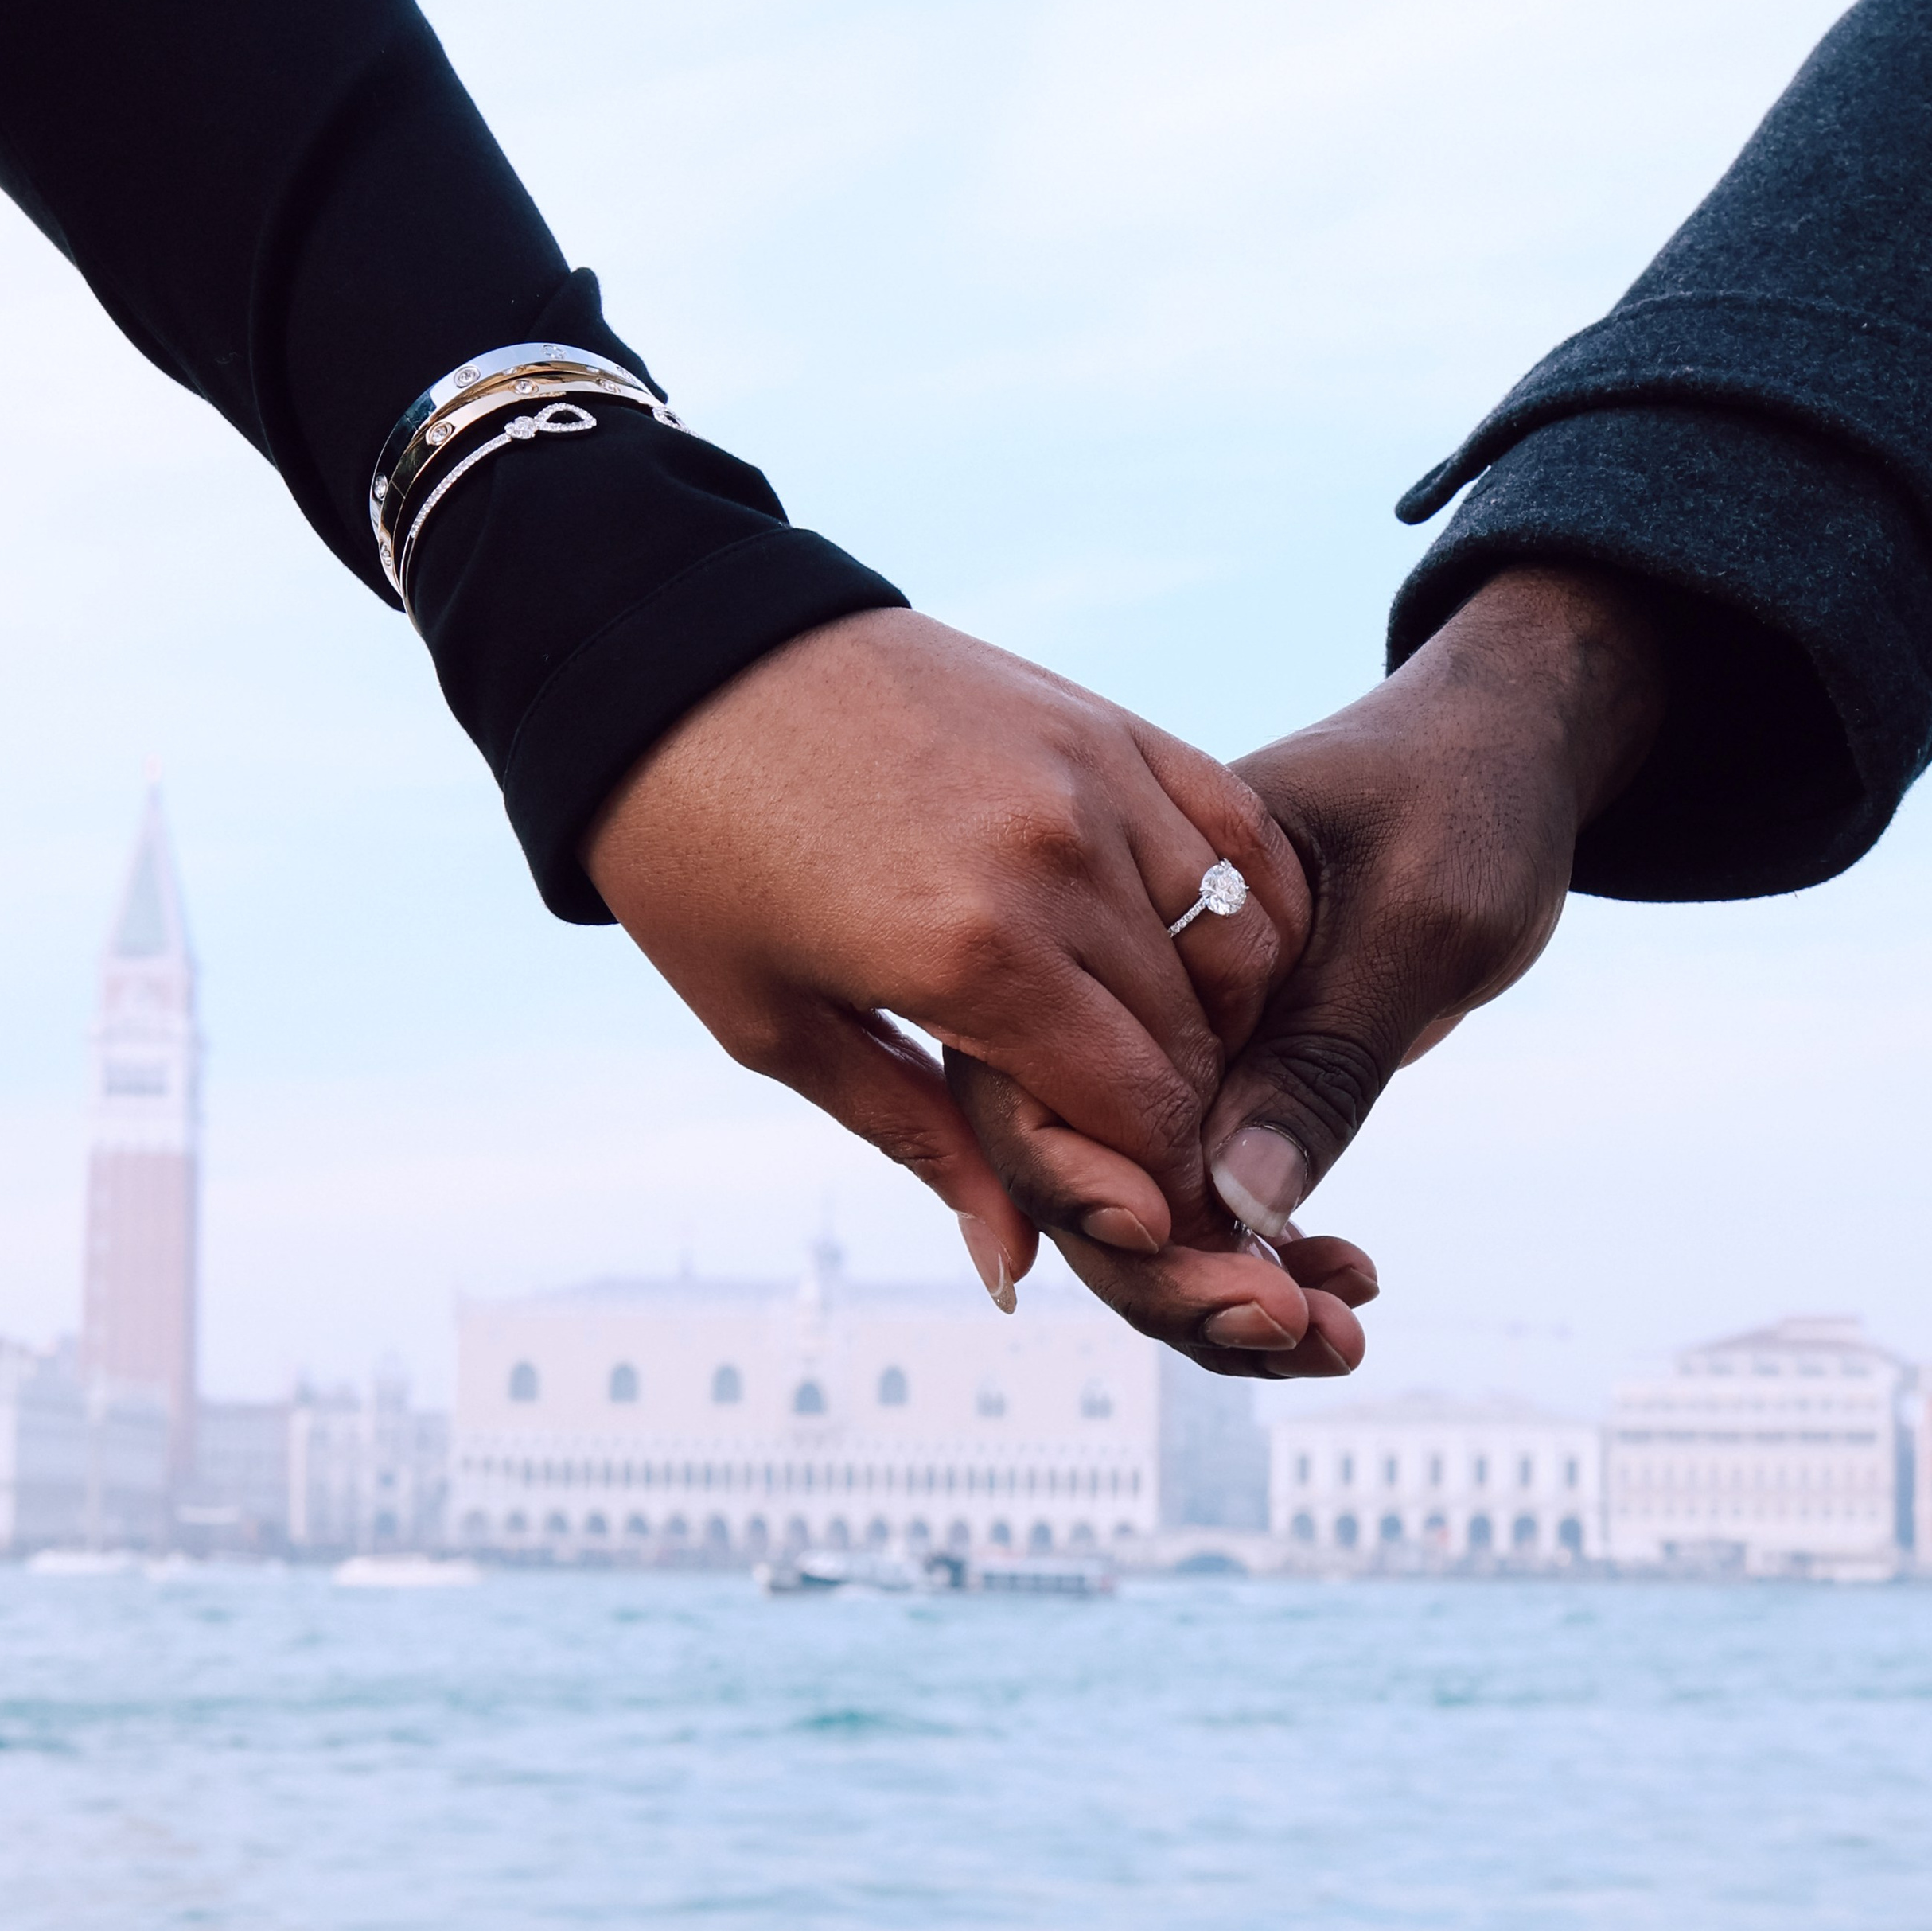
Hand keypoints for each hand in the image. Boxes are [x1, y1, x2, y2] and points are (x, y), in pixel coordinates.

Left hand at [581, 608, 1310, 1297]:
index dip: (1157, 1184)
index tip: (1141, 1213)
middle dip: (1185, 1118)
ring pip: (1237, 940)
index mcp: (970, 955)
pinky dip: (1252, 906)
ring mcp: (1092, 778)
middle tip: (1149, 1150)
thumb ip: (919, 1140)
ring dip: (1223, 1019)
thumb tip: (1013, 1269)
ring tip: (1169, 1055)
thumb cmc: (702, 859)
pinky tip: (1215, 955)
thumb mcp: (778, 1025)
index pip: (1140, 1107)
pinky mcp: (1102, 719)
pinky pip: (1237, 832)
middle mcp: (1055, 863)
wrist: (679, 661)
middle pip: (1194, 1038)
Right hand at [947, 564, 1666, 1368]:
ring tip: (1339, 1335)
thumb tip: (1234, 1203)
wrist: (1509, 746)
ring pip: (1150, 1202)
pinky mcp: (1235, 1071)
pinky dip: (1269, 1256)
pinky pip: (1217, 1192)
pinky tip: (1348, 1284)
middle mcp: (1129, 984)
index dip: (1089, 1190)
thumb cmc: (1465, 796)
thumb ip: (1321, 1054)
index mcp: (1129, 912)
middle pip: (1086, 1167)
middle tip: (1303, 1327)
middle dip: (1175, 1277)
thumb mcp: (1413, 916)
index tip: (1191, 1252)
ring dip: (1224, 1292)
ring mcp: (1179, 1034)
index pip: (1049, 1081)